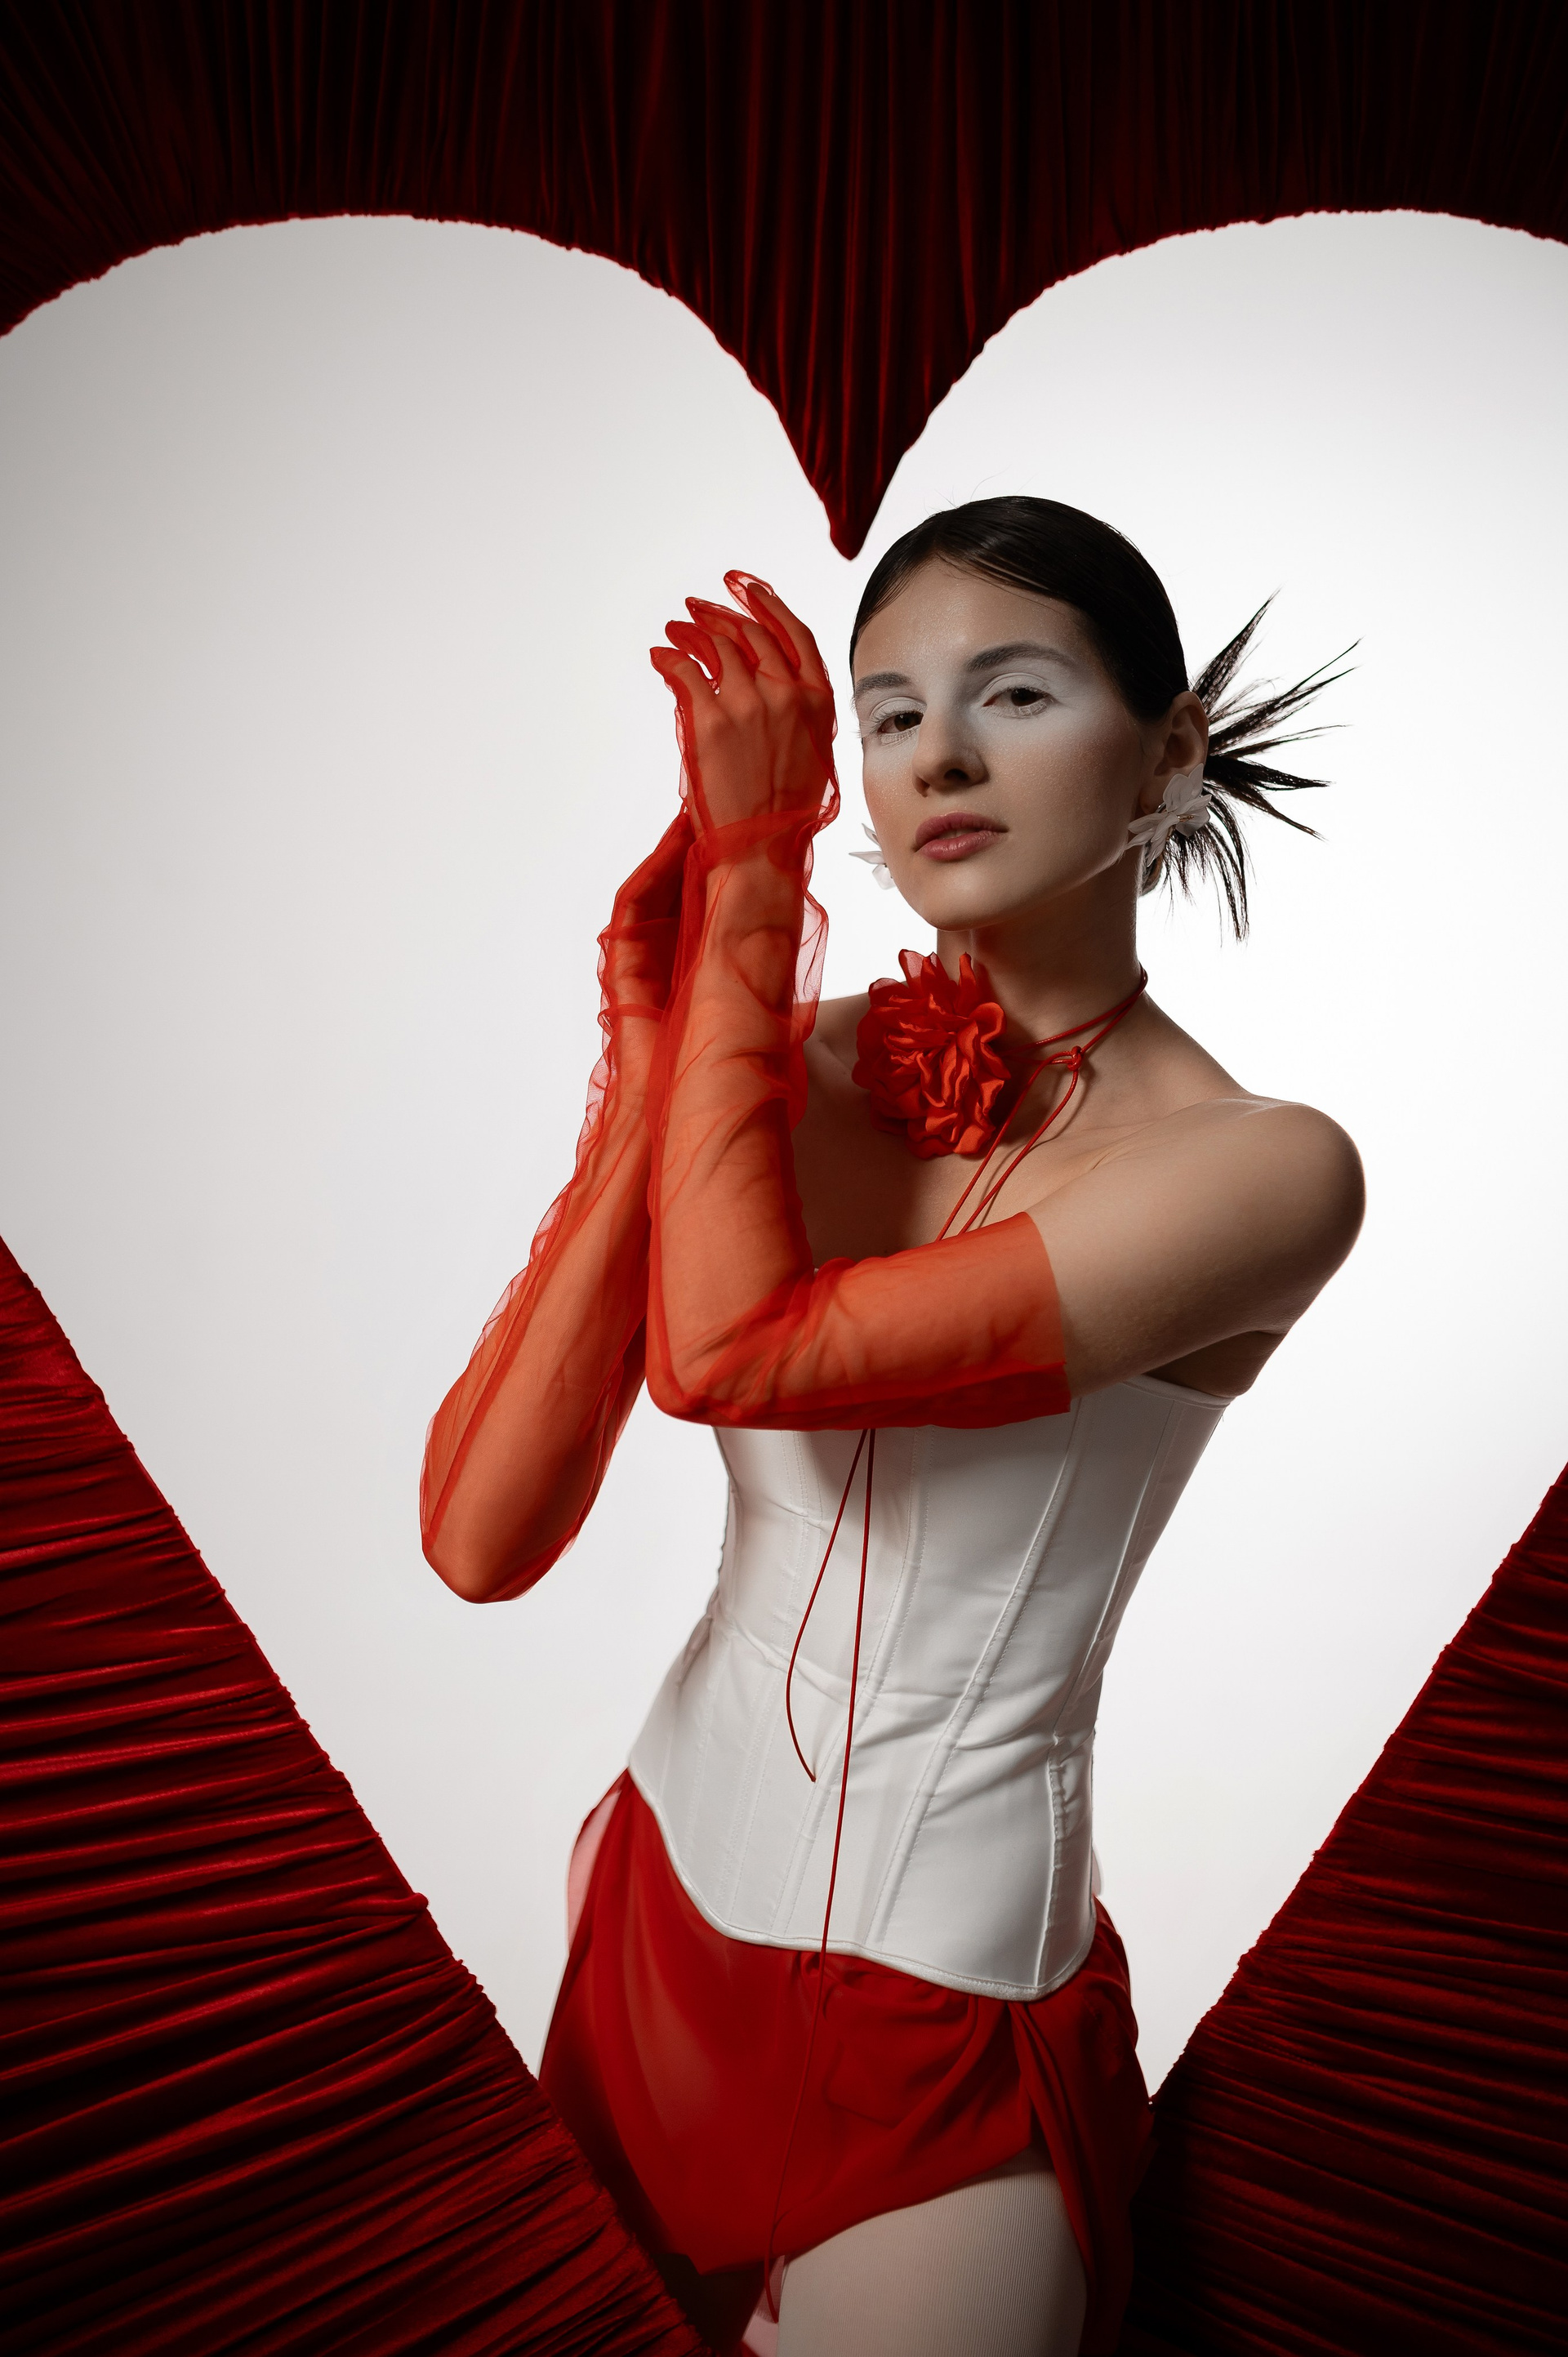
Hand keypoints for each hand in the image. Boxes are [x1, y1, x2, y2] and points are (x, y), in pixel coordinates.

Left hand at [650, 574, 836, 834]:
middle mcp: (785, 693)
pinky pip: (684, 670)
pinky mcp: (710, 719)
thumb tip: (771, 685)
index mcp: (817, 700)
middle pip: (750, 633)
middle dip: (722, 613)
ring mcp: (747, 703)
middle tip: (698, 607)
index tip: (748, 589)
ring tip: (676, 628)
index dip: (768, 605)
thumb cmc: (785, 810)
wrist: (762, 846)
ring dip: (692, 630)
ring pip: (716, 646)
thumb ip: (797, 711)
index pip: (794, 634)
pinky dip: (669, 657)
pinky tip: (661, 655)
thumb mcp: (811, 751)